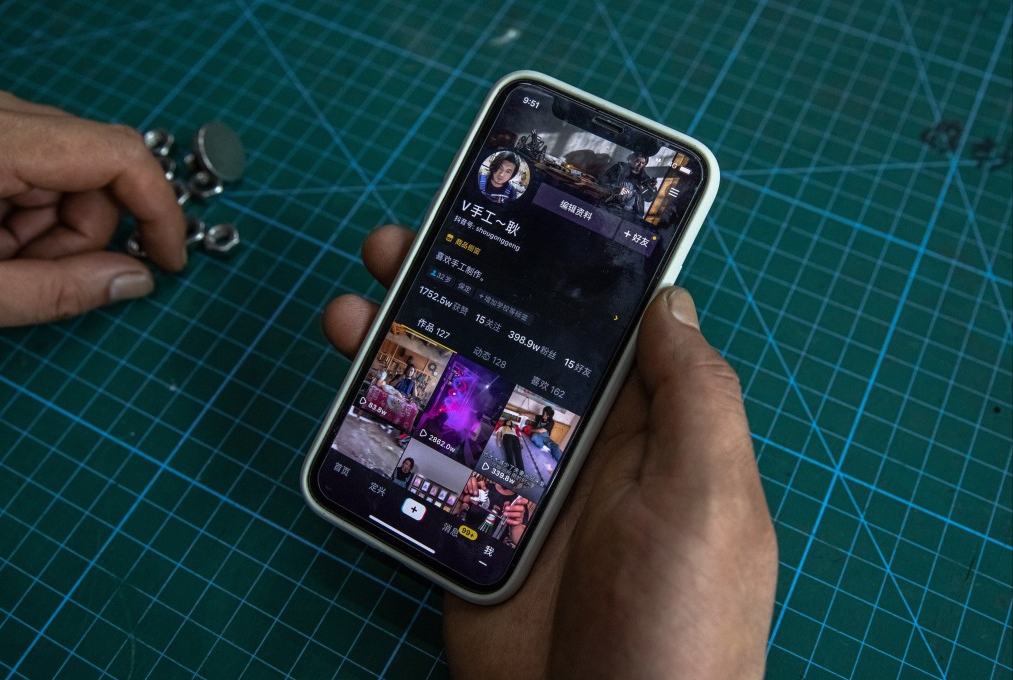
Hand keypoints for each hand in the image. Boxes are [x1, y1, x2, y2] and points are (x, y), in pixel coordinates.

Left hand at [0, 88, 185, 327]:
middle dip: (85, 235)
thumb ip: (52, 292)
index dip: (158, 210)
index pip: (117, 154)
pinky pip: (34, 166)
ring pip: (68, 173)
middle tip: (34, 278)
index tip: (168, 261)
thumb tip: (137, 281)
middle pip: (95, 170)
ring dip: (50, 230)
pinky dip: (24, 213)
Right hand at [323, 225, 777, 679]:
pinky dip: (379, 419)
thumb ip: (696, 397)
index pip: (602, 322)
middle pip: (513, 344)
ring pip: (455, 392)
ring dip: (407, 340)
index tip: (513, 206)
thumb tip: (671, 299)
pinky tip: (350, 382)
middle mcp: (576, 444)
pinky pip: (416, 459)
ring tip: (357, 301)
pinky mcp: (463, 529)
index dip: (561, 265)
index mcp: (645, 425)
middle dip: (462, 285)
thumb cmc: (677, 621)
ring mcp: (513, 486)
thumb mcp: (709, 500)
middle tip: (406, 241)